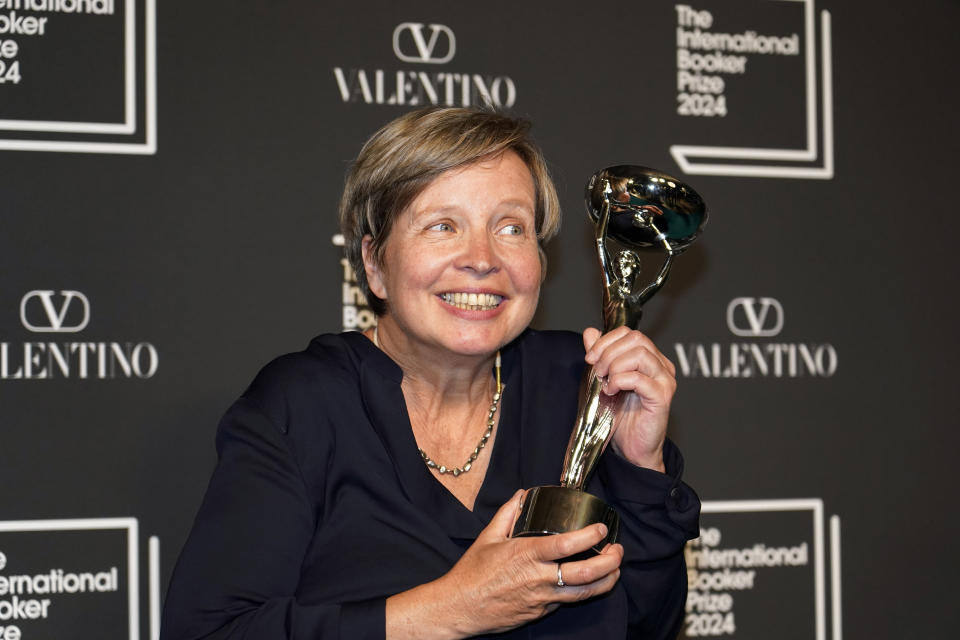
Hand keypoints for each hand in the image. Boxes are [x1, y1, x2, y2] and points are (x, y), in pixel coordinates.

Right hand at [386, 490, 623, 639]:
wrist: (460, 607)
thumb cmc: (472, 572)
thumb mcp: (488, 537)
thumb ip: (508, 513)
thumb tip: (522, 495)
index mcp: (526, 554)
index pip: (566, 545)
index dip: (589, 536)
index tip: (601, 528)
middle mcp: (537, 578)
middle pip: (585, 574)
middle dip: (609, 563)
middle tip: (618, 551)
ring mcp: (541, 599)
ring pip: (583, 594)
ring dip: (605, 581)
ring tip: (615, 569)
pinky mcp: (540, 613)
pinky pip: (566, 602)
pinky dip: (582, 592)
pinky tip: (589, 583)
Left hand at [583, 326, 676, 471]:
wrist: (632, 448)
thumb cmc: (621, 416)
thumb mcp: (605, 380)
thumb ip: (600, 355)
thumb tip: (590, 332)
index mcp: (650, 358)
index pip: (629, 333)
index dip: (606, 340)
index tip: (590, 357)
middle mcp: (662, 366)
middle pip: (636, 339)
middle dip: (609, 352)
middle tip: (597, 371)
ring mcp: (665, 381)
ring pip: (640, 354)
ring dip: (614, 366)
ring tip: (605, 382)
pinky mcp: (662, 397)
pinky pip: (640, 379)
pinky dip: (620, 381)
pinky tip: (611, 392)